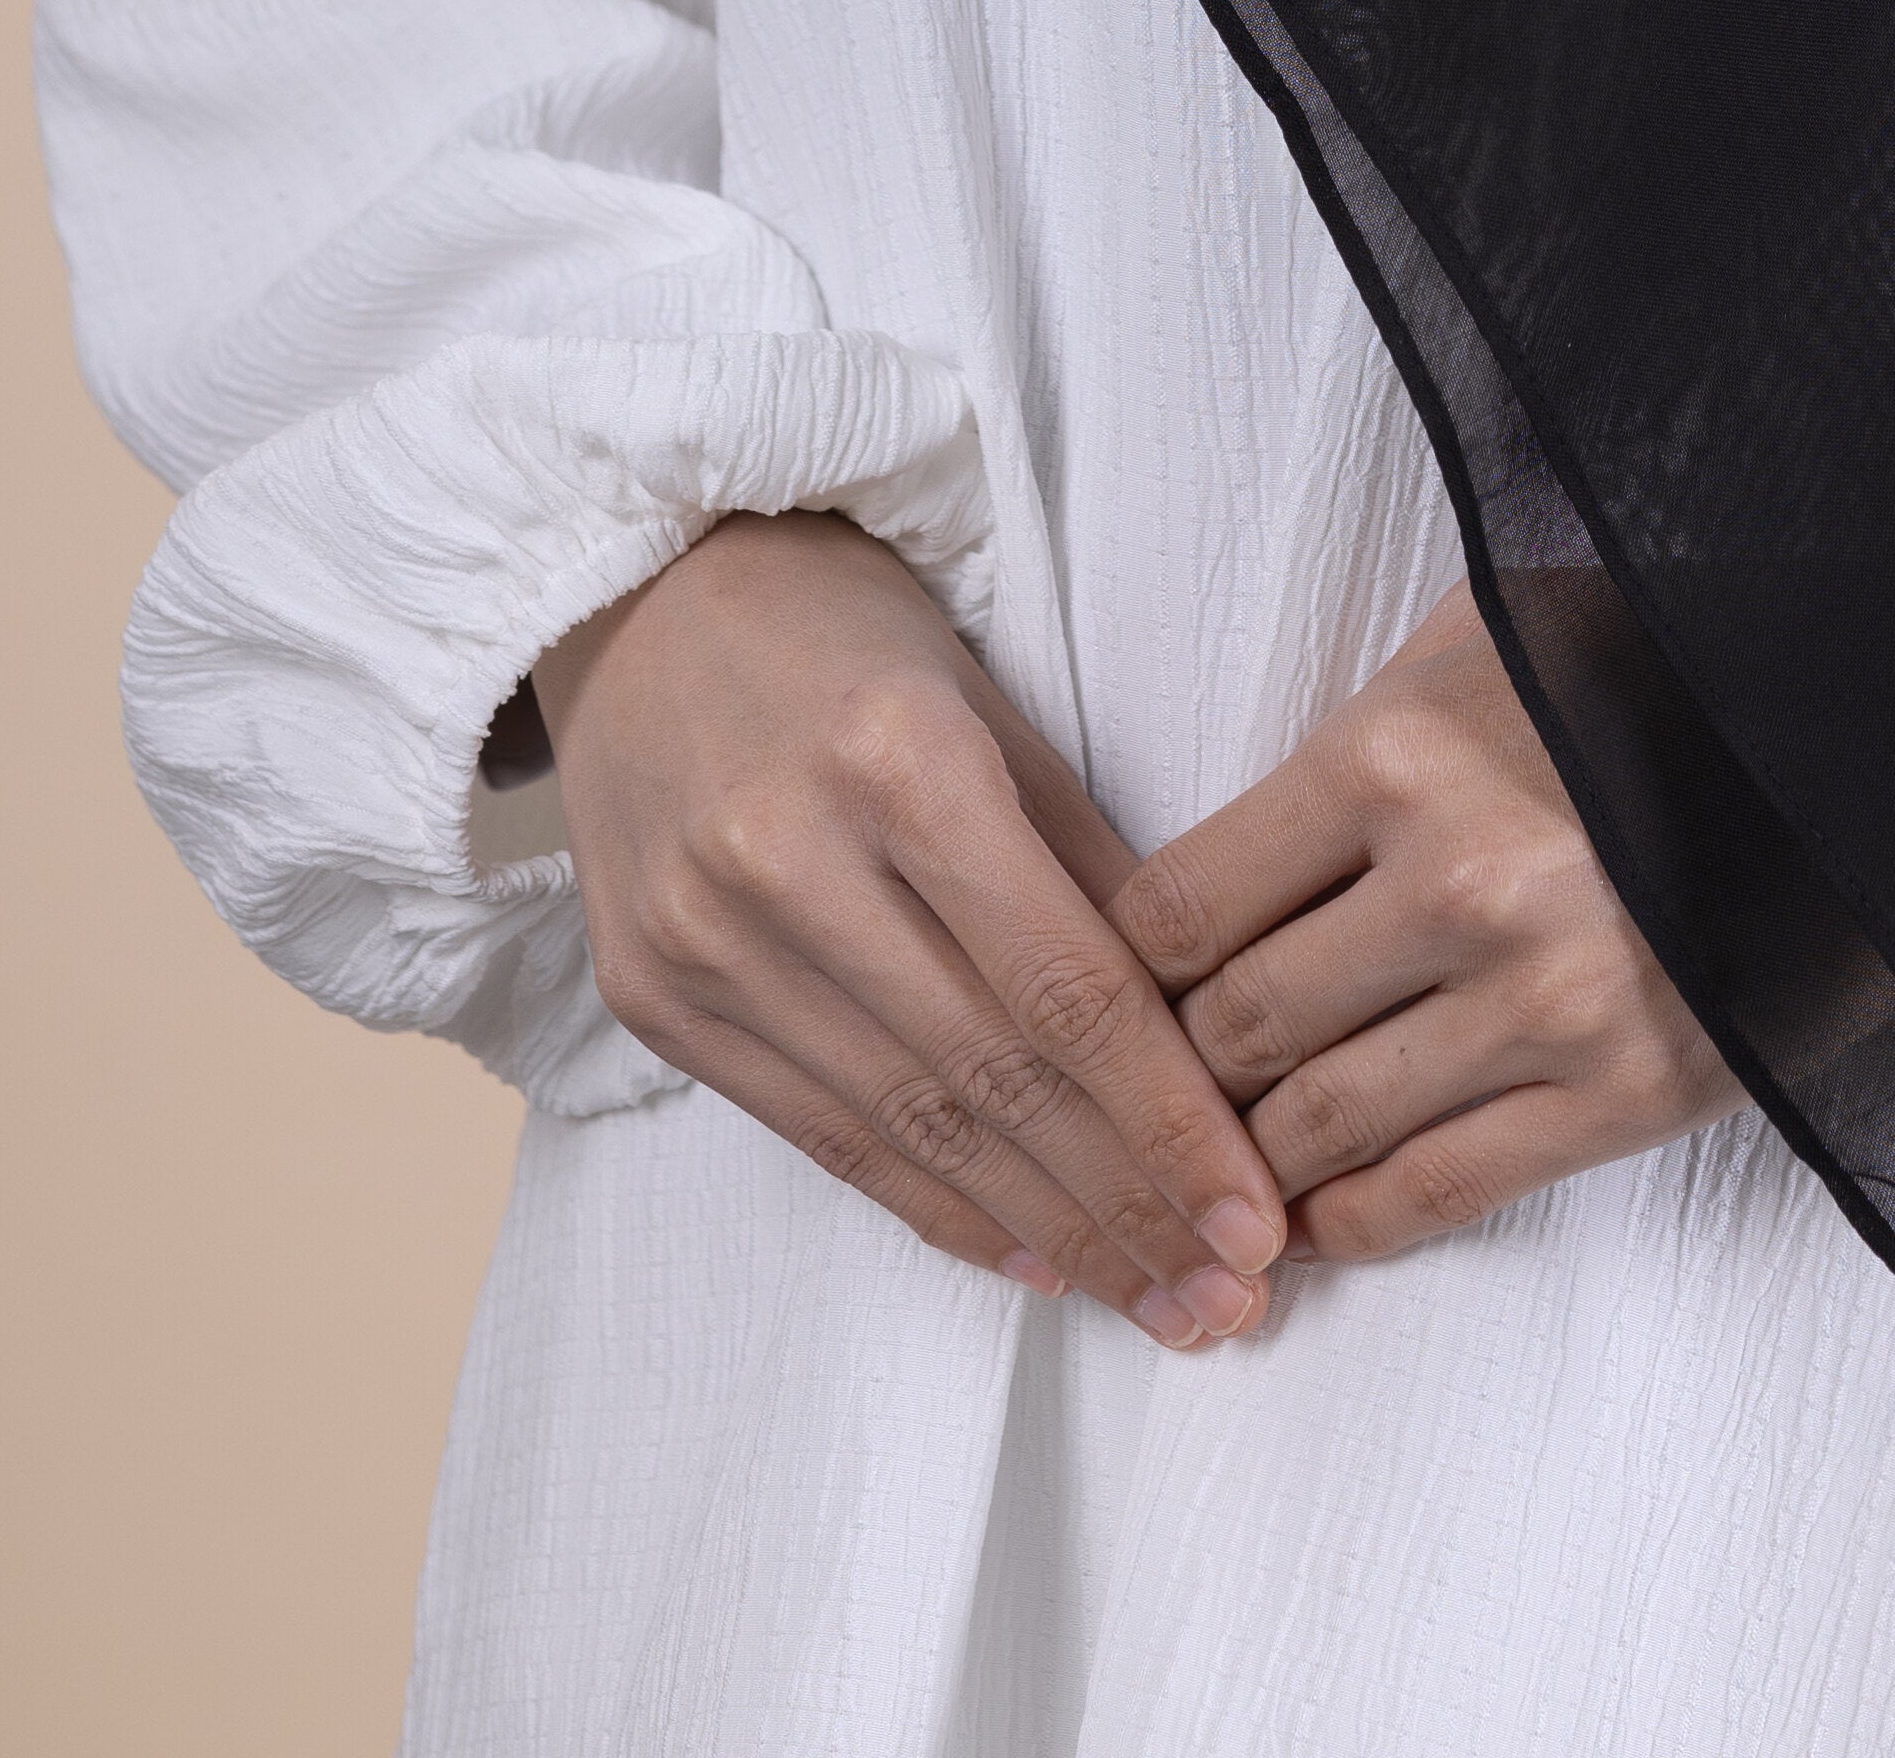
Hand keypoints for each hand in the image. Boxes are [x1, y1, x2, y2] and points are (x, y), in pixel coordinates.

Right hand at [534, 511, 1287, 1350]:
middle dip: (1126, 1205)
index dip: (1169, 1121)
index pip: (1066, 986)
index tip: (1257, 1219)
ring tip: (1153, 1300)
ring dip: (1046, 1233)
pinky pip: (821, 1136)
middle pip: (994, 1077)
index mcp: (898, 759)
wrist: (637, 595)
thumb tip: (1204, 1027)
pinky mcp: (654, 1000)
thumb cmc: (848, 632)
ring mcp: (705, 940)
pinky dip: (933, 1207)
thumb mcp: (991, 701)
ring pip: (910, 1128)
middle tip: (1229, 1300)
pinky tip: (1029, 1259)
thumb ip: (1089, 858)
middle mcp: (789, 860)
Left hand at [1108, 587, 1740, 1263]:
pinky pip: (1441, 1191)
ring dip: (1248, 1163)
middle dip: (1175, 1077)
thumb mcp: (1475, 639)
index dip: (1121, 969)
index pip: (1178, 906)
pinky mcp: (1625, 1092)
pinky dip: (1352, 1222)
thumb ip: (1351, 737)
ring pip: (1317, 1127)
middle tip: (1147, 1100)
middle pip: (1232, 1030)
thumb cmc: (1640, 665)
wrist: (1845, 727)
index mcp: (1397, 753)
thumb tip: (1217, 853)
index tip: (1109, 996)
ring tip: (1215, 1172)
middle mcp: (1457, 884)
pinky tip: (1311, 1222)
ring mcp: (1544, 1000)